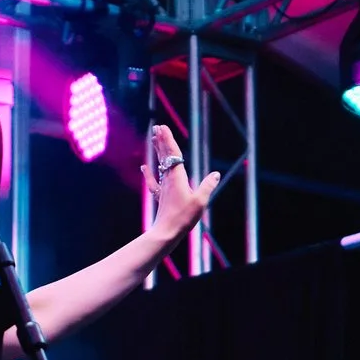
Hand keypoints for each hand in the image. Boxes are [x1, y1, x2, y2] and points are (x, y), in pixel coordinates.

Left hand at [145, 125, 219, 240]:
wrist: (166, 232)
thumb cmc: (184, 217)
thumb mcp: (200, 201)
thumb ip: (208, 186)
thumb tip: (216, 174)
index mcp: (178, 177)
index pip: (173, 154)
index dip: (168, 140)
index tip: (163, 127)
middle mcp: (168, 179)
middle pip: (165, 156)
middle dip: (161, 141)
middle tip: (157, 127)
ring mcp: (163, 187)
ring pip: (159, 165)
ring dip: (157, 152)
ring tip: (154, 139)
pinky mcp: (160, 197)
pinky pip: (153, 181)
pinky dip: (148, 173)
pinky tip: (143, 167)